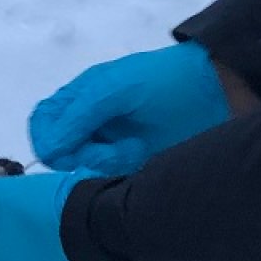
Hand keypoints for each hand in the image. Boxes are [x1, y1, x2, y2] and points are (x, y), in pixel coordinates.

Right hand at [28, 42, 232, 175]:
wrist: (217, 92)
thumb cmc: (162, 83)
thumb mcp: (116, 88)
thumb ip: (78, 115)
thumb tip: (46, 151)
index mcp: (82, 97)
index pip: (44, 124)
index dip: (50, 140)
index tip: (67, 150)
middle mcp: (91, 123)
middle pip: (62, 153)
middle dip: (82, 155)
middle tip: (110, 149)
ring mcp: (111, 145)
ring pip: (85, 168)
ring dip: (105, 162)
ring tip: (134, 149)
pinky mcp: (132, 164)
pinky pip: (109, 177)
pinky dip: (120, 170)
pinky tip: (140, 157)